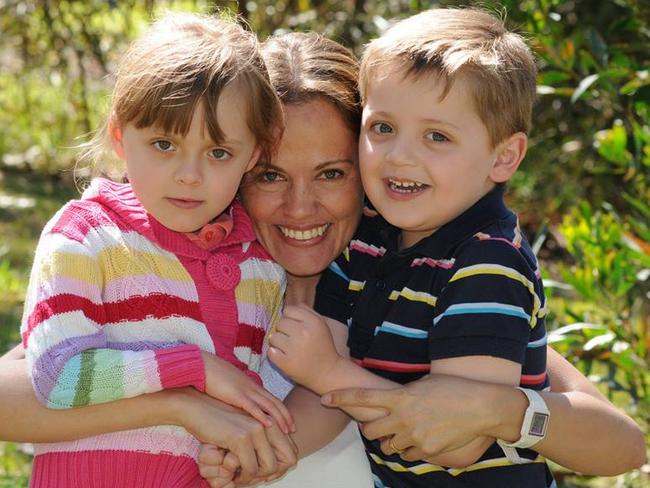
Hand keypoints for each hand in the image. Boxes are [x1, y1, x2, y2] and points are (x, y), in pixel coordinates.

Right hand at [199, 421, 297, 486]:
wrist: (196, 408)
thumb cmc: (219, 420)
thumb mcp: (245, 428)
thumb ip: (260, 439)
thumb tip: (275, 462)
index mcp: (272, 421)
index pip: (291, 451)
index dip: (281, 468)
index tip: (265, 475)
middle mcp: (269, 424)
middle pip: (286, 461)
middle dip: (270, 475)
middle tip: (254, 480)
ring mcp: (256, 430)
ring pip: (269, 467)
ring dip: (256, 478)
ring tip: (244, 479)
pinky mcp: (241, 438)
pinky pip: (250, 468)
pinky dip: (244, 477)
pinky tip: (235, 476)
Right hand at [202, 352, 294, 433]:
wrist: (201, 365)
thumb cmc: (211, 376)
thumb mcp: (229, 386)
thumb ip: (237, 395)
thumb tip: (239, 407)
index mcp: (250, 385)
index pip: (271, 398)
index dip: (282, 410)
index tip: (289, 422)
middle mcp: (252, 387)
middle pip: (274, 402)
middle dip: (285, 416)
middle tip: (294, 429)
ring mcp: (245, 390)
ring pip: (268, 405)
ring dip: (279, 418)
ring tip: (287, 430)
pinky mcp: (236, 395)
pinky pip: (252, 407)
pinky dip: (262, 416)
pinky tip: (269, 425)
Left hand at [268, 304, 341, 391]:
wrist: (328, 372)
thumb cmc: (323, 346)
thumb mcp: (321, 325)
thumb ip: (306, 312)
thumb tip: (288, 308)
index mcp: (313, 322)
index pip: (288, 310)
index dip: (290, 318)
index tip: (295, 327)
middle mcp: (303, 332)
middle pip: (280, 323)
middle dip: (284, 330)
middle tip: (293, 339)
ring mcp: (294, 348)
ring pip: (273, 337)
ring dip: (278, 343)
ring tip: (289, 349)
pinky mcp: (286, 363)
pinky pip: (270, 352)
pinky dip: (275, 355)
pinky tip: (285, 357)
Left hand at [322, 375, 495, 461]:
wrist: (481, 407)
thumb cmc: (454, 389)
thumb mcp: (423, 384)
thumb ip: (403, 395)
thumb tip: (393, 402)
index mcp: (400, 397)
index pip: (363, 397)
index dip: (341, 398)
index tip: (325, 398)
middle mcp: (403, 417)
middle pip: (371, 429)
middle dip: (370, 429)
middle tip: (376, 425)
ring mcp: (414, 436)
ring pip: (388, 445)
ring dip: (390, 440)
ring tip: (404, 431)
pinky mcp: (427, 450)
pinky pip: (408, 455)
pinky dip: (409, 449)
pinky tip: (420, 439)